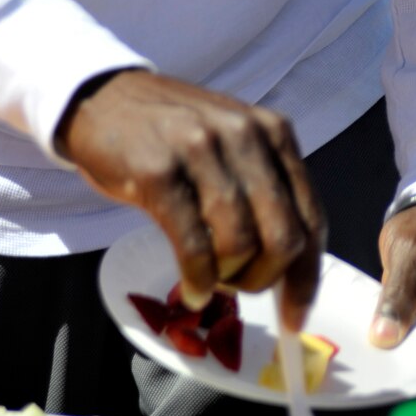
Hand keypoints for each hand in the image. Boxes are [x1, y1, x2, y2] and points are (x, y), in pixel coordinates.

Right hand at [57, 69, 324, 328]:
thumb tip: (291, 265)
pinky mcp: (159, 172)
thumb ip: (265, 187)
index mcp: (274, 132)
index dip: (306, 278)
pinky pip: (194, 246)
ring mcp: (202, 150)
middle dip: (266, 280)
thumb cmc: (174, 132)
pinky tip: (191, 290)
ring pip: (241, 243)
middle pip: (283, 237)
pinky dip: (197, 280)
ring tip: (211, 280)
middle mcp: (246, 135)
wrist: (104, 98)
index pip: (310, 218)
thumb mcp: (233, 144)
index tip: (295, 317)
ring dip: (228, 279)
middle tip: (242, 291)